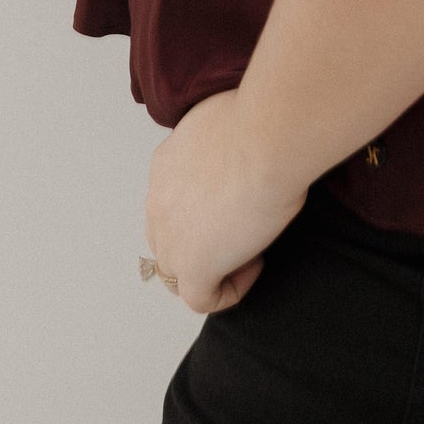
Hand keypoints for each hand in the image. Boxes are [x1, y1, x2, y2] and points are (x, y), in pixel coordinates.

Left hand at [144, 86, 308, 315]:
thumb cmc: (258, 124)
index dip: (203, 206)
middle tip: (241, 224)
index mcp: (165, 164)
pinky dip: (230, 289)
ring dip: (212, 265)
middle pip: (167, 236)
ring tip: (251, 244)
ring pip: (177, 270)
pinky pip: (201, 298)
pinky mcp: (192, 266)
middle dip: (201, 238)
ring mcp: (171, 237)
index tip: (239, 193)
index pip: (171, 199)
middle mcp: (159, 200)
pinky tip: (256, 263)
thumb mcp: (227, 125)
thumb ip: (219, 145)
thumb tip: (239, 148)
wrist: (264, 139)